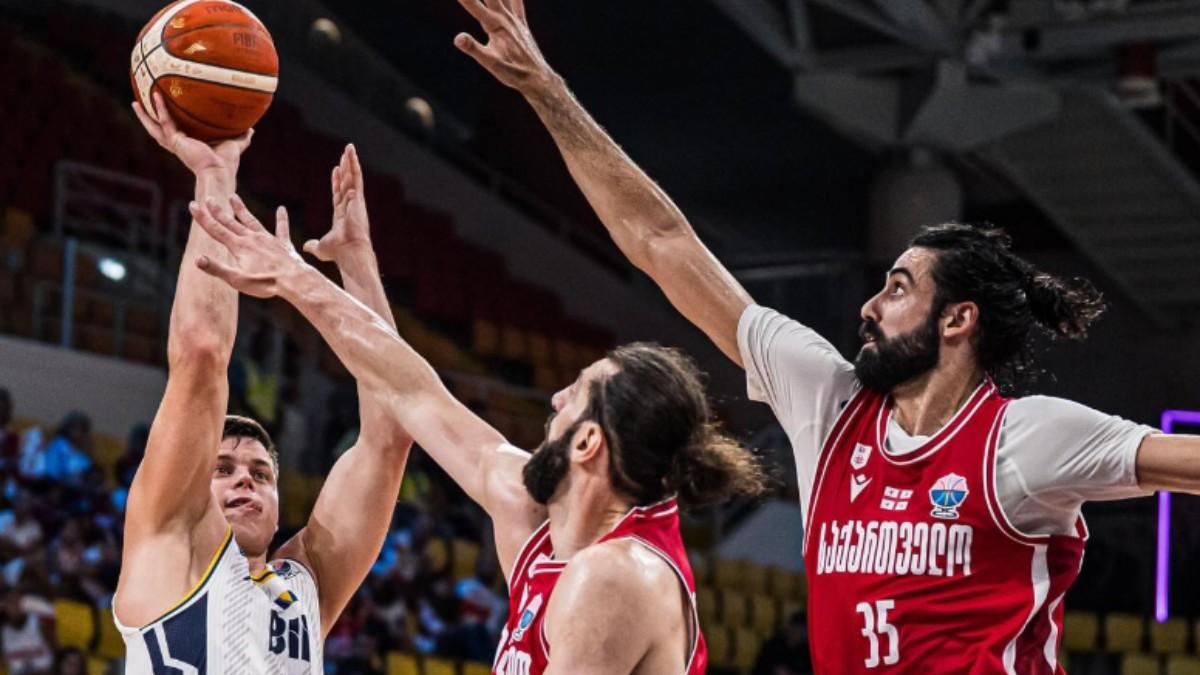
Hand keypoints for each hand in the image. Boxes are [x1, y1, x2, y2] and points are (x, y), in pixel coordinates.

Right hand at [132, 91, 252, 176]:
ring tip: (136, 102)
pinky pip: (165, 121)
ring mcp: (175, 144)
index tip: (163, 115)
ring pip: (155, 127)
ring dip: (145, 115)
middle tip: (138, 107)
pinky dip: (160, 109)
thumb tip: (252, 129)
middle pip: (157, 131)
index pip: (174, 133)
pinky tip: (156, 96)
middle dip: (148, 120)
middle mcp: (179, 146)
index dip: (168, 124)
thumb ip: (242, 137)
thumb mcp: (235, 145)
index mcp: (188, 147)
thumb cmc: (226, 163)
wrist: (220, 172)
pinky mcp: (176, 141)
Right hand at [192, 196, 304, 298]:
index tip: (192, 205)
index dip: (202, 218)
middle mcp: (252, 238)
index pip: (216, 230)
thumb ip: (217, 268)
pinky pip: (282, 228)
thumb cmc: (265, 282)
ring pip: (252, 221)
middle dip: (218, 211)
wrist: (293, 280)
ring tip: (233, 197)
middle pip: (231, 222)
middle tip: (209, 198)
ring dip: (241, 210)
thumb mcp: (236, 279)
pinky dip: (281, 219)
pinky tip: (281, 209)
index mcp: (239, 246)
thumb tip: (197, 259)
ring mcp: (268, 240)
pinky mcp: (283, 244)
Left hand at [303, 144, 372, 263]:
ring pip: (353, 177)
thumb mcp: (322, 247)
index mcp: (343, 215)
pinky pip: (355, 177)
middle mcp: (351, 206)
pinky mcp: (357, 198)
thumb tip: (307, 247)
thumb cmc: (338, 252)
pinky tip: (350, 155)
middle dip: (347, 167)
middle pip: (348, 182)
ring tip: (349, 147)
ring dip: (351, 161)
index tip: (336, 170)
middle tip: (346, 153)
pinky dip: (353, 165)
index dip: (337, 182)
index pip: (339, 194)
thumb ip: (314, 245)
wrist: (349, 251)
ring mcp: (355, 201)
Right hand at [453, 0, 555, 92]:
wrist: (537, 78)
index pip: (472, 5)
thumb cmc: (513, 72)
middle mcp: (505, 17)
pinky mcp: (521, 24)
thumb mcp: (490, 63)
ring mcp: (515, 19)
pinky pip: (517, 2)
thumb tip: (458, 38)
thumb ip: (474, 49)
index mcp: (494, 25)